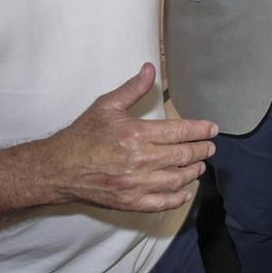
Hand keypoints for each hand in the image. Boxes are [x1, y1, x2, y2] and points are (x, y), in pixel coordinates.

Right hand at [44, 64, 218, 212]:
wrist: (59, 168)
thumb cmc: (83, 136)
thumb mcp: (106, 105)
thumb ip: (133, 89)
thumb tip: (150, 69)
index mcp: (137, 134)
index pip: (180, 131)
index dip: (200, 130)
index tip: (212, 129)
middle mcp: (141, 161)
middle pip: (183, 156)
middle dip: (201, 150)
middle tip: (210, 147)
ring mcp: (136, 185)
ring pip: (177, 179)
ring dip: (193, 172)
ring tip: (199, 165)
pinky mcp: (130, 202)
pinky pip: (162, 203)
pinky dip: (178, 198)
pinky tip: (185, 191)